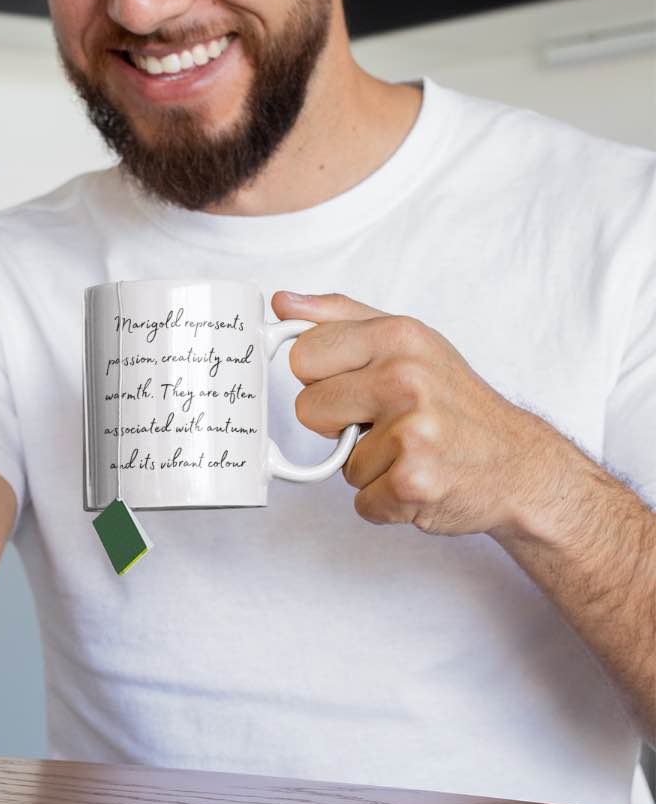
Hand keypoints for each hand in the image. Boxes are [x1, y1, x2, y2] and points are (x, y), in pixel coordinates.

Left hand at [272, 291, 568, 537]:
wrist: (520, 464)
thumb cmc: (455, 401)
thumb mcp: (406, 340)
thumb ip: (339, 317)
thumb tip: (283, 303)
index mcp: (397, 336)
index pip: (302, 355)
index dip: (322, 378)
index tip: (355, 385)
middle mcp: (405, 378)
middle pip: (307, 409)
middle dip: (336, 424)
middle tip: (383, 421)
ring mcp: (411, 432)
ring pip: (338, 461)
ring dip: (368, 465)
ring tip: (410, 450)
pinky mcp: (413, 483)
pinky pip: (361, 500)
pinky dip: (385, 501)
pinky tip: (419, 479)